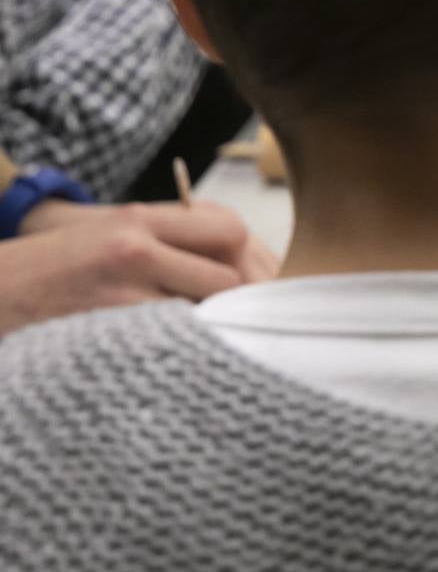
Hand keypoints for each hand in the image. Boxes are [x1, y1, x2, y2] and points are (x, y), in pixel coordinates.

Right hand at [2, 201, 279, 335]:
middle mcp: (133, 250)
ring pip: (205, 316)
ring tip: (193, 334)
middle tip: (223, 315)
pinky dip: (179, 348)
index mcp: (139, 220)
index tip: (240, 280)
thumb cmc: (58, 264)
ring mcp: (121, 293)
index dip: (245, 258)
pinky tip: (170, 352)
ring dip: (207, 328)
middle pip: (228, 279)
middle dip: (231, 300)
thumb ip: (173, 238)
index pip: (231, 231)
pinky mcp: (108, 332)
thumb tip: (242, 264)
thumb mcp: (112, 230)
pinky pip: (171, 343)